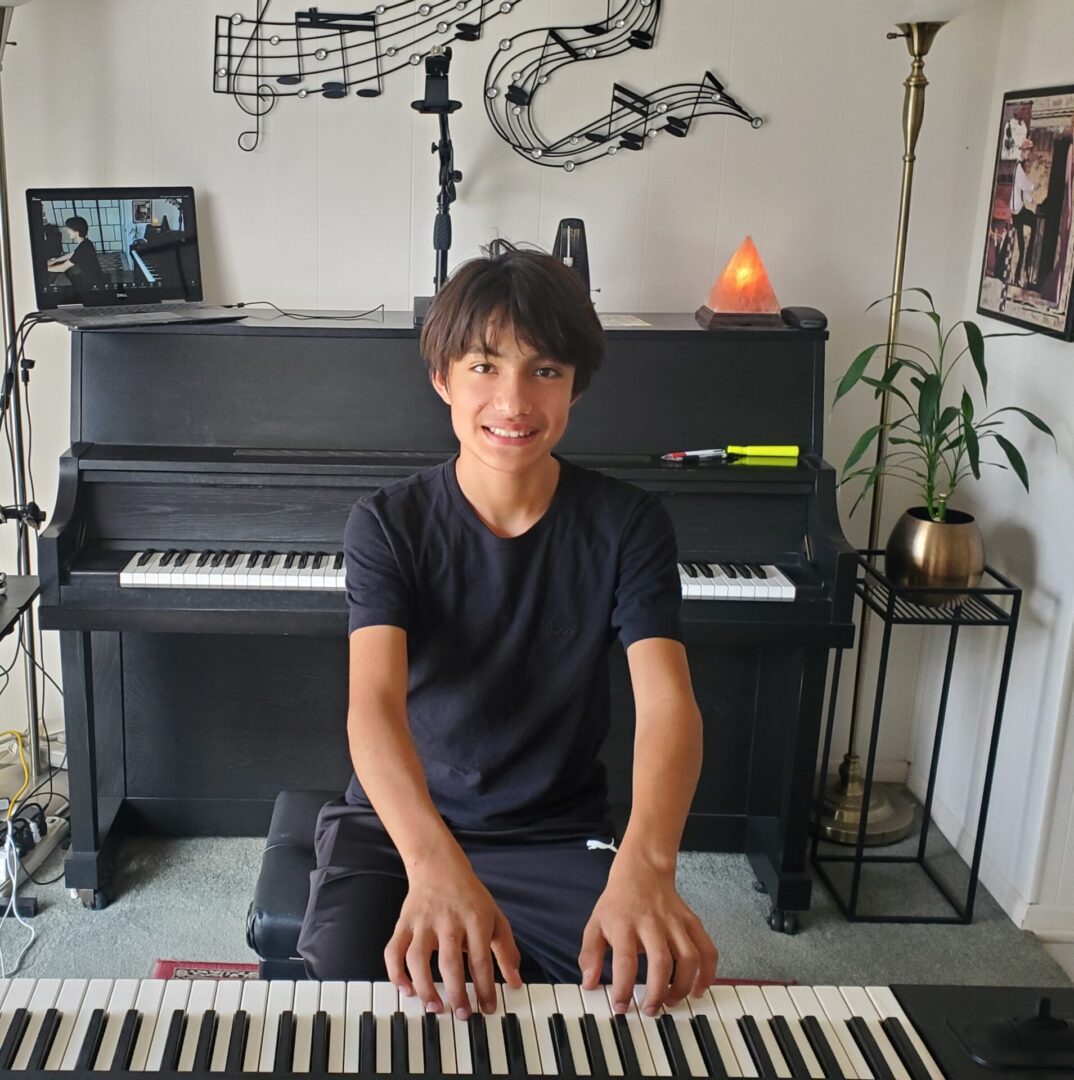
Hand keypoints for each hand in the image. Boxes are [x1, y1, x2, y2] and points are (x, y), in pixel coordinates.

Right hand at [385, 857, 522, 1018]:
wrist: (439, 866)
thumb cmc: (470, 896)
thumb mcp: (495, 917)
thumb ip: (506, 950)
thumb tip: (514, 982)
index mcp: (475, 919)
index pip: (481, 960)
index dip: (486, 988)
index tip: (488, 1009)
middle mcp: (448, 921)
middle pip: (450, 962)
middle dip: (456, 992)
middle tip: (462, 1015)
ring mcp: (423, 922)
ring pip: (417, 958)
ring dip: (424, 986)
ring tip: (434, 1006)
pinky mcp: (404, 923)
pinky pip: (393, 951)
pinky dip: (396, 973)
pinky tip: (406, 989)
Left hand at [578, 856, 717, 1016]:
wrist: (642, 872)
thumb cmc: (617, 903)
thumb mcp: (594, 924)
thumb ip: (590, 955)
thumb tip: (589, 984)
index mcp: (625, 924)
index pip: (625, 960)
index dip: (623, 987)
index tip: (621, 1007)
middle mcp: (652, 922)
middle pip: (661, 961)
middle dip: (657, 992)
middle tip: (650, 1010)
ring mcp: (675, 922)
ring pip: (688, 957)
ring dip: (683, 985)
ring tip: (672, 1000)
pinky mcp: (692, 922)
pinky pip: (707, 949)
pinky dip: (708, 972)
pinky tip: (698, 988)